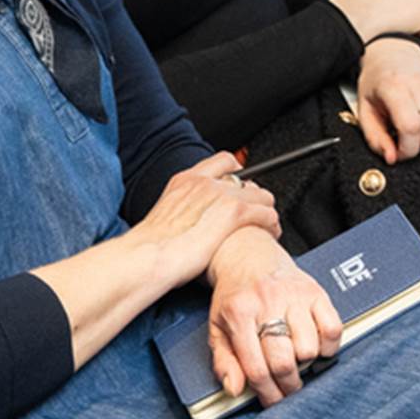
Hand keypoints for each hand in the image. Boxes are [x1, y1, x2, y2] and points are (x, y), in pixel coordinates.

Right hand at [124, 153, 280, 291]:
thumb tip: (191, 221)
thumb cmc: (152, 247)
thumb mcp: (165, 215)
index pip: (223, 161)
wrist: (148, 256)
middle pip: (247, 179)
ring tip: (268, 226)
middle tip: (256, 213)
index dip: (238, 173)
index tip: (243, 185)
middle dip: (255, 196)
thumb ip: (183, 209)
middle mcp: (205, 182)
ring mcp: (221, 195)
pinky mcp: (234, 214)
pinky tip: (270, 233)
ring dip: (267, 211)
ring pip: (262, 196)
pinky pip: (266, 214)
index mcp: (186, 180)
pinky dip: (272, 224)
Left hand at [205, 228, 341, 405]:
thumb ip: (224, 361)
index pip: (256, 368)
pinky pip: (333, 327)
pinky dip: (328, 345)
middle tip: (288, 389)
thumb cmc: (234, 296)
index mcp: (239, 313)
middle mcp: (267, 302)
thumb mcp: (217, 327)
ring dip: (306, 364)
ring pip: (309, 347)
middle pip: (284, 361)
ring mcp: (294, 295)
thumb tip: (234, 389)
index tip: (273, 402)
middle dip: (289, 385)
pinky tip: (317, 347)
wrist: (248, 253)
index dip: (267, 394)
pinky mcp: (316, 290)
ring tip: (298, 361)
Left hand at [355, 37, 419, 162]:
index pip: (410, 128)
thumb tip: (392, 158)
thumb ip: (375, 138)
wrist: (393, 53)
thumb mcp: (365, 109)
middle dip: (419, 145)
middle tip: (408, 136)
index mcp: (395, 87)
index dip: (406, 150)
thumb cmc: (378, 81)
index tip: (399, 150)